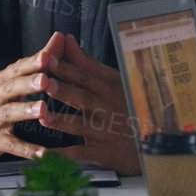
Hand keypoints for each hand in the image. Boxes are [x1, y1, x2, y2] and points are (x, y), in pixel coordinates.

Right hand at [0, 53, 50, 162]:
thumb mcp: (9, 80)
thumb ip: (37, 61)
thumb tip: (60, 37)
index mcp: (2, 81)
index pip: (18, 68)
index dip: (33, 61)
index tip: (49, 54)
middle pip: (12, 87)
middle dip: (29, 82)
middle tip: (46, 78)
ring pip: (10, 113)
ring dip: (26, 111)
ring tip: (43, 109)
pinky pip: (12, 145)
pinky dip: (27, 149)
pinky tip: (43, 154)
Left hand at [37, 33, 140, 174]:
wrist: (152, 141)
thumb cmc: (127, 106)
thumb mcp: (112, 81)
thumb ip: (87, 63)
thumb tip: (67, 39)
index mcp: (108, 89)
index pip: (85, 76)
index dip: (66, 68)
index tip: (47, 59)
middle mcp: (107, 108)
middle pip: (83, 98)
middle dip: (64, 91)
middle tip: (45, 84)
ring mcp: (105, 131)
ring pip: (81, 126)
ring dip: (62, 122)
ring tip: (43, 118)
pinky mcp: (102, 151)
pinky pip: (80, 153)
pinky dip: (63, 155)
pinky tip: (45, 154)